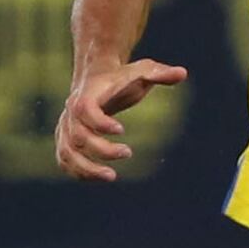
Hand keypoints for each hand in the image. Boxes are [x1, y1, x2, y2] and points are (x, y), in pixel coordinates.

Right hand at [55, 57, 186, 181]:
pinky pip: (65, 160)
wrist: (97, 77)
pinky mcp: (66, 139)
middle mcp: (71, 112)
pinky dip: (77, 171)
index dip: (99, 122)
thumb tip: (183, 73)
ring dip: (86, 168)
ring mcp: (66, 127)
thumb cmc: (122, 76)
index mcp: (87, 94)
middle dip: (102, 149)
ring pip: (67, 152)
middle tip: (128, 152)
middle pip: (78, 136)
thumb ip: (160, 74)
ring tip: (112, 176)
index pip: (84, 109)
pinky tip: (99, 177)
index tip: (122, 130)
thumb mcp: (142, 70)